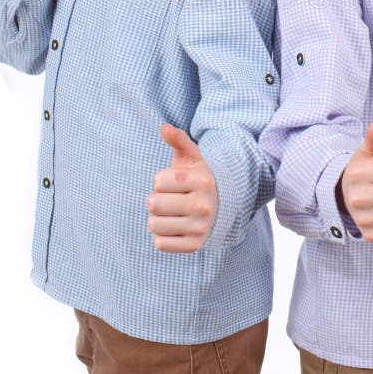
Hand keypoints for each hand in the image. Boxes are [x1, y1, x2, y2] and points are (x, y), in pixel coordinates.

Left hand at [147, 124, 217, 252]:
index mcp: (203, 180)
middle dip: (156, 199)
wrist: (219, 205)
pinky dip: (160, 235)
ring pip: (154, 225)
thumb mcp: (191, 157)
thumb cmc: (196, 177)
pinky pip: (160, 243)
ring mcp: (200, 227)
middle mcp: (204, 205)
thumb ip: (178, 140)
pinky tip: (173, 226)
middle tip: (170, 198)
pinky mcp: (194, 245)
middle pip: (153, 204)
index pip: (158, 181)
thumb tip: (165, 128)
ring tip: (170, 212)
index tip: (172, 181)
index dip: (160, 180)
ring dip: (156, 218)